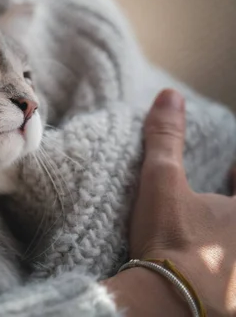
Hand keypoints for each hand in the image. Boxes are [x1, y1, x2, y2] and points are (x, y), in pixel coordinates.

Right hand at [105, 89, 235, 316]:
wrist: (166, 301)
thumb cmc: (170, 237)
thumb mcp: (162, 181)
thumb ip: (166, 138)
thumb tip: (169, 95)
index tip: (230, 168)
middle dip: (231, 196)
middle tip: (223, 192)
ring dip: (227, 231)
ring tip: (214, 232)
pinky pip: (234, 273)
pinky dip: (227, 261)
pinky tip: (212, 264)